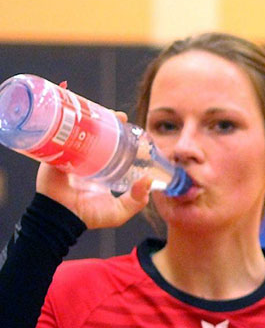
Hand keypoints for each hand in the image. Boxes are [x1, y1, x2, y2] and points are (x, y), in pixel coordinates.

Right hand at [35, 113, 151, 228]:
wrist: (62, 219)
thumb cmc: (89, 216)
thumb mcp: (120, 211)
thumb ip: (137, 200)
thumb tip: (149, 179)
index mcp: (102, 168)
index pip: (113, 145)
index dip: (121, 134)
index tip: (131, 127)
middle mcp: (86, 159)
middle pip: (97, 134)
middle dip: (107, 121)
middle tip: (119, 116)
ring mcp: (69, 155)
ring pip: (78, 130)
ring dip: (88, 116)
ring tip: (102, 110)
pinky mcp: (53, 154)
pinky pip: (55, 134)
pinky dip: (60, 120)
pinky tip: (73, 109)